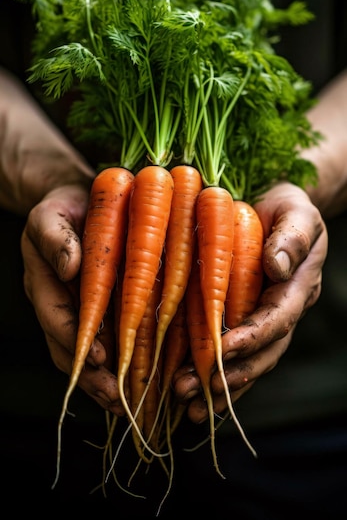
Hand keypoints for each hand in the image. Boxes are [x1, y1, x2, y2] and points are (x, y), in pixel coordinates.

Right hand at [21, 183, 124, 416]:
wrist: (79, 203)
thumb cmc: (64, 207)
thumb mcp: (51, 215)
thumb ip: (55, 238)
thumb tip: (69, 268)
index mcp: (44, 285)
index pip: (58, 320)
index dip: (78, 341)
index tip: (103, 358)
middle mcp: (61, 306)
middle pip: (72, 350)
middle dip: (95, 378)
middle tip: (120, 401)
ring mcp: (80, 311)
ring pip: (90, 354)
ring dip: (109, 382)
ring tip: (132, 406)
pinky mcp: (103, 310)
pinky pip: (111, 341)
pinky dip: (125, 364)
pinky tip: (146, 381)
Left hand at [172, 182, 327, 422]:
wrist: (278, 210)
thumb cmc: (288, 208)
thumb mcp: (297, 213)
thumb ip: (292, 237)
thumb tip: (276, 265)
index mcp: (296, 289)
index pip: (276, 320)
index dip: (251, 337)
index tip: (221, 349)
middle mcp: (281, 312)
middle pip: (261, 354)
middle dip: (227, 375)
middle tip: (190, 390)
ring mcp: (263, 320)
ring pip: (246, 362)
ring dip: (217, 386)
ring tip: (185, 403)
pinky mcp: (243, 320)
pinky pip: (232, 354)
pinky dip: (213, 375)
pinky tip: (190, 395)